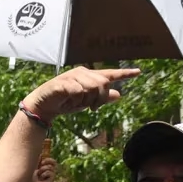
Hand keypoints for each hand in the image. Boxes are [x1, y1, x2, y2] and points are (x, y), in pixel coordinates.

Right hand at [23, 66, 140, 121]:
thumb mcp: (86, 102)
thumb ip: (101, 98)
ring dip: (87, 100)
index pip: (110, 74)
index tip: (138, 72)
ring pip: (91, 87)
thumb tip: (118, 95)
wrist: (44, 106)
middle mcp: (82, 73)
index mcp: (89, 76)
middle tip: (92, 108)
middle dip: (99, 98)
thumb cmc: (65, 102)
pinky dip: (76, 100)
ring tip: (79, 105)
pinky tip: (70, 102)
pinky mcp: (62, 83)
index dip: (124, 74)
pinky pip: (78, 91)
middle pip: (103, 83)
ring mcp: (72, 77)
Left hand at [31, 158, 57, 181]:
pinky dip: (44, 174)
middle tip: (42, 163)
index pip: (51, 161)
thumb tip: (40, 155)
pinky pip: (49, 172)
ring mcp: (52, 175)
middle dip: (47, 161)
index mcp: (46, 169)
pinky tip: (42, 178)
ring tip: (39, 174)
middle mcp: (50, 171)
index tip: (42, 159)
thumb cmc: (32, 181)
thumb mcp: (34, 170)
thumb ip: (37, 163)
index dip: (48, 159)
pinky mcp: (52, 179)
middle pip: (53, 162)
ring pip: (50, 167)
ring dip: (42, 169)